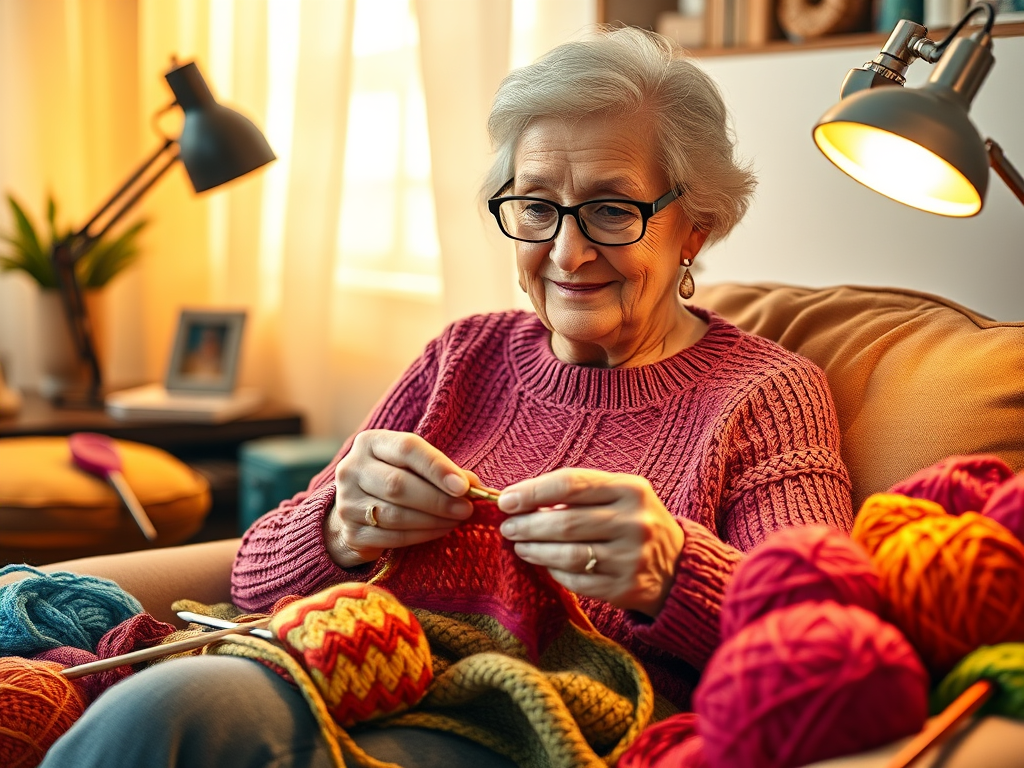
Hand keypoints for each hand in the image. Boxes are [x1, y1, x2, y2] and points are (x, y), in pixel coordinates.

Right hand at [326, 430, 476, 567]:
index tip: (464, 486)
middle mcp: (352, 469)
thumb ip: (440, 470)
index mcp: (370, 443)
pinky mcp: (352, 533)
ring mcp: (347, 503)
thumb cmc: (394, 478)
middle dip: (438, 499)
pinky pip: (392, 537)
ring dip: (433, 520)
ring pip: (396, 514)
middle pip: (398, 484)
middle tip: (466, 508)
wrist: (357, 510)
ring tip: (457, 520)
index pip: (406, 448)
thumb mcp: (412, 465)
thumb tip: (474, 485)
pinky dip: (421, 535)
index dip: (437, 467)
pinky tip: (439, 530)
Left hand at [497, 468, 683, 616]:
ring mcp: (631, 557)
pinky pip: (576, 581)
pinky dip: (554, 572)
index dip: (532, 492)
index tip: (506, 500)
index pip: (571, 484)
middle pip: (565, 522)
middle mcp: (634, 521)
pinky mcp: (625, 588)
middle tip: (508, 527)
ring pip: (568, 555)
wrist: (678, 566)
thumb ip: (579, 491)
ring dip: (535, 550)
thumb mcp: (619, 494)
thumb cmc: (633, 522)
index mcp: (631, 489)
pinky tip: (546, 564)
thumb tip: (522, 497)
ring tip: (520, 546)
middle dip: (527, 525)